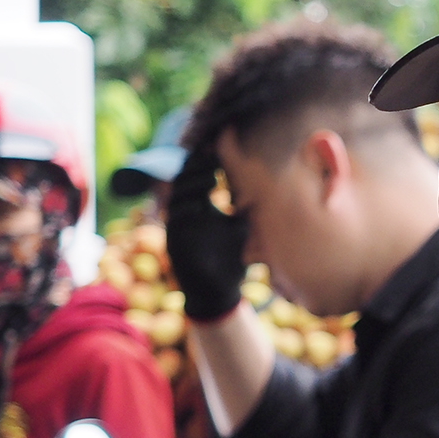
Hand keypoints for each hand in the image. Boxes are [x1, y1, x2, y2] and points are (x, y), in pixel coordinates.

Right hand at [165, 153, 249, 321]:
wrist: (218, 292)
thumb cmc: (232, 259)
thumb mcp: (242, 230)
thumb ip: (246, 209)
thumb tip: (264, 185)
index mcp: (199, 205)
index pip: (199, 175)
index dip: (207, 159)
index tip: (220, 145)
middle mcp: (185, 211)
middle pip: (186, 179)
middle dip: (197, 164)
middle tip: (211, 149)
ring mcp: (178, 225)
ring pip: (179, 196)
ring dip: (192, 184)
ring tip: (207, 172)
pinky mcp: (174, 241)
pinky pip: (176, 222)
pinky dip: (186, 211)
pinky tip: (198, 204)